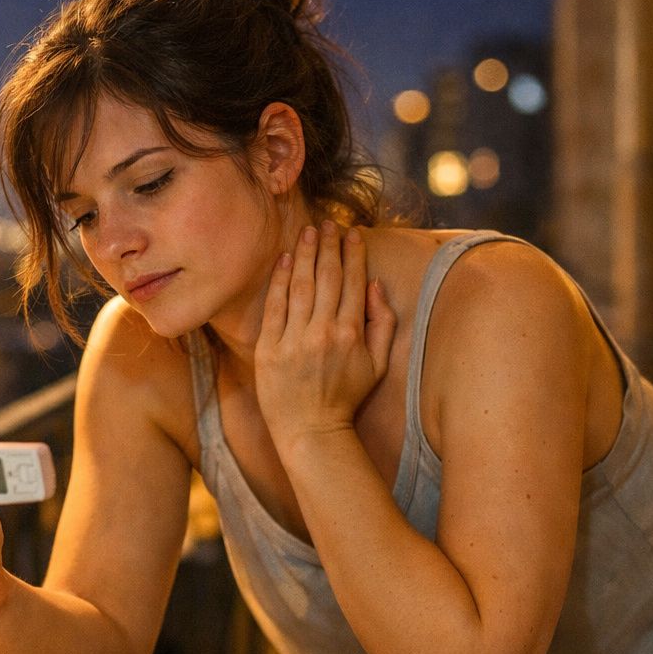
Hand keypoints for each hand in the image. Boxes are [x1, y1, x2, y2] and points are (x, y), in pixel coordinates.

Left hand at [254, 222, 396, 449]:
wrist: (311, 430)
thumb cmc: (346, 396)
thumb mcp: (377, 363)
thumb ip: (383, 322)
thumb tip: (376, 285)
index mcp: (352, 333)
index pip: (353, 282)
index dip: (352, 253)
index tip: (351, 232)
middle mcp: (324, 332)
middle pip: (327, 277)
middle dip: (329, 245)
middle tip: (328, 223)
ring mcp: (294, 339)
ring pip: (300, 285)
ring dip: (304, 254)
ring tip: (308, 232)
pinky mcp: (269, 348)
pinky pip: (274, 306)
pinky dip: (278, 279)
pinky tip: (283, 259)